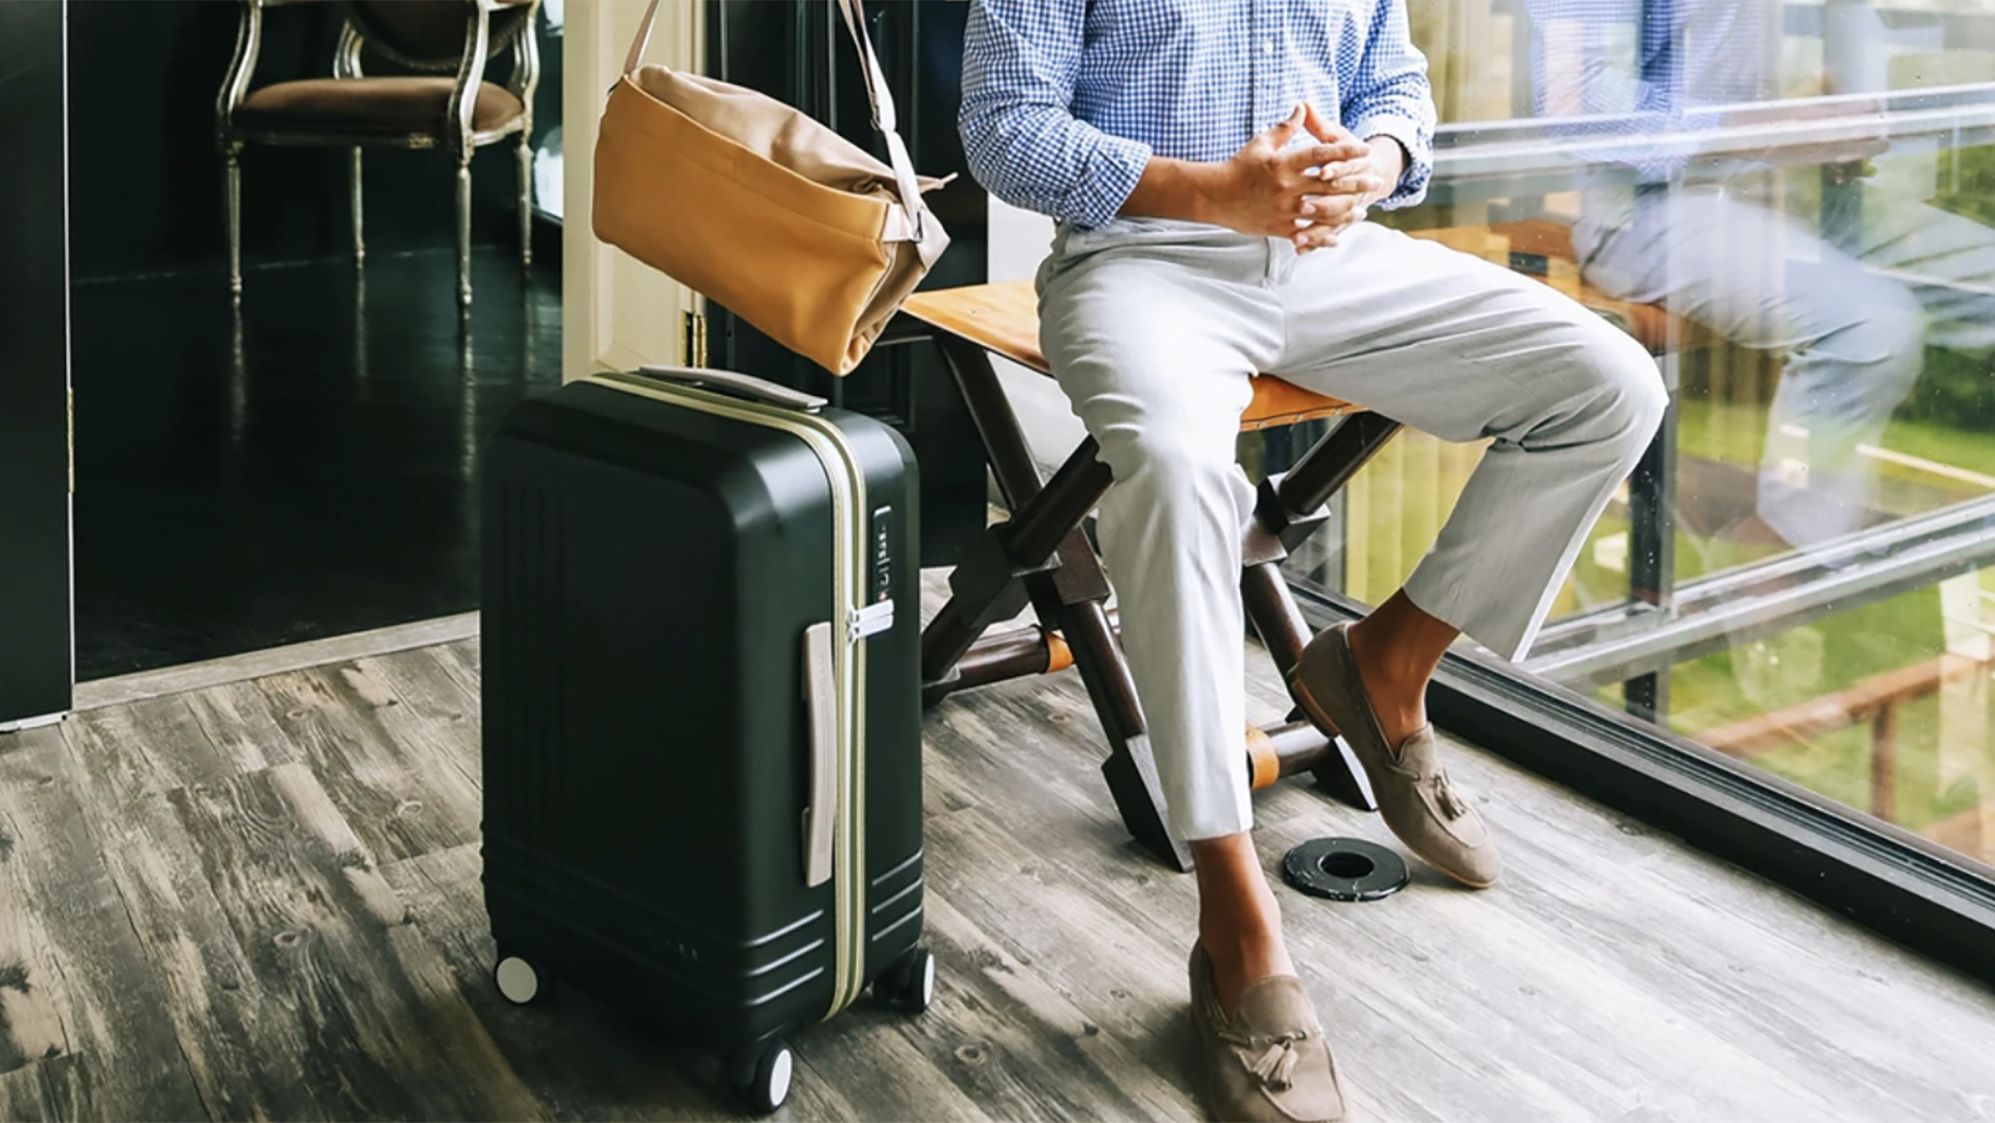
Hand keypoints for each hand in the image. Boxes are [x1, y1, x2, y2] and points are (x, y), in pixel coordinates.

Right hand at [1196, 104, 1370, 237]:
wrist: (1215, 196)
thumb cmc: (1239, 166)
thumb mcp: (1261, 142)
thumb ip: (1286, 127)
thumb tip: (1302, 106)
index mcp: (1284, 164)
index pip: (1321, 154)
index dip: (1346, 151)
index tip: (1365, 150)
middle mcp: (1287, 188)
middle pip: (1329, 185)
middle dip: (1356, 184)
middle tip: (1376, 182)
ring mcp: (1284, 210)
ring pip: (1322, 214)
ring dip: (1345, 213)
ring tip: (1361, 210)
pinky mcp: (1278, 228)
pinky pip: (1305, 235)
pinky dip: (1322, 238)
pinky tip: (1337, 238)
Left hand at [1291, 103, 1403, 252]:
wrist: (1374, 173)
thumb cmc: (1345, 151)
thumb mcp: (1334, 135)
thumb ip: (1318, 124)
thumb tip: (1303, 103)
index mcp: (1351, 162)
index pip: (1345, 164)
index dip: (1335, 167)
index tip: (1322, 171)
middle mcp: (1351, 185)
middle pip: (1340, 195)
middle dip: (1324, 201)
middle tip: (1304, 205)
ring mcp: (1346, 205)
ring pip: (1334, 219)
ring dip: (1317, 227)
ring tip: (1298, 233)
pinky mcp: (1338, 221)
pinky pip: (1328, 234)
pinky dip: (1315, 242)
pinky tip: (1299, 248)